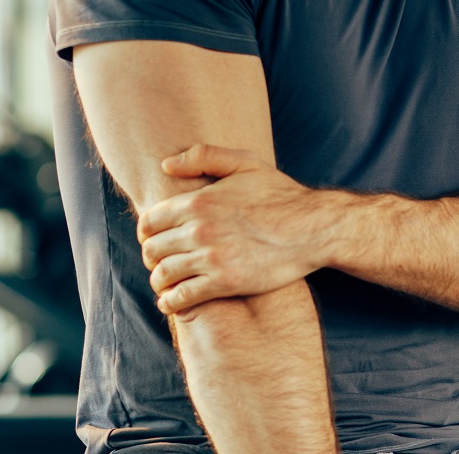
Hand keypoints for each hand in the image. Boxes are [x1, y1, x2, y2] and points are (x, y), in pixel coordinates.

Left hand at [137, 144, 326, 313]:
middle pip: (153, 250)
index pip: (150, 221)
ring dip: (159, 281)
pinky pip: (182, 297)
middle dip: (151, 257)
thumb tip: (166, 165)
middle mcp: (200, 229)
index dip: (146, 232)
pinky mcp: (225, 283)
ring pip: (164, 275)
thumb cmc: (281, 194)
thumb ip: (203, 156)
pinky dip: (171, 302)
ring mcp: (211, 258)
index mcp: (199, 201)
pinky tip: (171, 302)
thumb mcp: (245, 163)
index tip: (152, 239)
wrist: (313, 228)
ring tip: (165, 283)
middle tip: (159, 262)